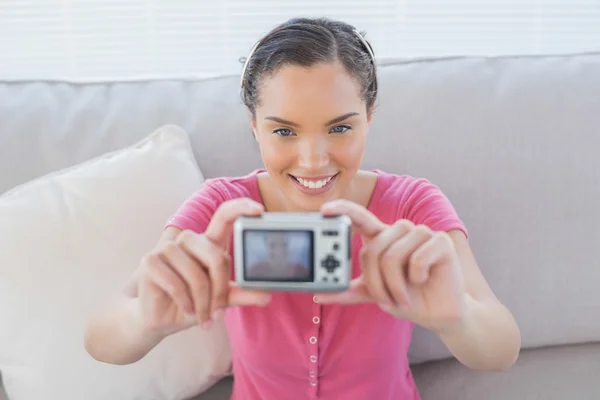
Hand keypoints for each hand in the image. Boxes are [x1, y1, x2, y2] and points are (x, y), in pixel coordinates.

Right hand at [137, 198, 271, 336]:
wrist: (159, 319)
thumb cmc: (192, 304)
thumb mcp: (220, 300)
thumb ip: (241, 294)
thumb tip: (266, 296)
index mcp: (208, 243)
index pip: (224, 216)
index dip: (241, 208)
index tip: (260, 210)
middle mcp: (189, 240)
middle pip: (217, 256)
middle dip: (220, 290)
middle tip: (219, 313)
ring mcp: (168, 248)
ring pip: (197, 275)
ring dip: (202, 302)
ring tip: (202, 316)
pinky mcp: (150, 261)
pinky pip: (176, 284)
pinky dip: (186, 303)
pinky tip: (186, 310)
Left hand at [317, 200, 466, 333]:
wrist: (438, 314)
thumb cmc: (406, 298)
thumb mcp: (372, 294)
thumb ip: (348, 291)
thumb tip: (319, 293)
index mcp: (382, 237)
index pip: (360, 217)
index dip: (343, 210)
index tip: (324, 209)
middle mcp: (400, 230)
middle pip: (373, 249)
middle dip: (376, 283)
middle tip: (385, 301)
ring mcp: (421, 233)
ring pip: (393, 256)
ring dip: (395, 286)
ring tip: (404, 297)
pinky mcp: (440, 241)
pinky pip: (417, 260)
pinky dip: (417, 279)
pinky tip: (424, 281)